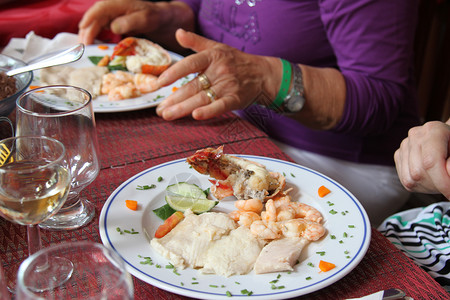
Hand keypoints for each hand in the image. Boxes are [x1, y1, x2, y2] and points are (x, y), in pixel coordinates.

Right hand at [78, 0, 159, 44]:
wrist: (156, 17)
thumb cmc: (151, 17)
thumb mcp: (144, 19)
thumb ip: (130, 22)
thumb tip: (114, 27)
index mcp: (117, 3)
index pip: (100, 9)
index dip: (90, 18)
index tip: (82, 28)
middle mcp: (110, 7)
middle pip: (93, 18)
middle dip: (86, 32)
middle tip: (82, 47)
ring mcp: (108, 15)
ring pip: (93, 24)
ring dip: (86, 35)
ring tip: (82, 49)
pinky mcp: (109, 22)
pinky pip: (98, 28)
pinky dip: (93, 37)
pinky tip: (90, 46)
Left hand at [156, 29, 279, 119]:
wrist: (263, 74)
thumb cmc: (236, 60)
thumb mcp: (216, 47)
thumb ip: (196, 41)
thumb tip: (178, 33)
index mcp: (212, 57)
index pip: (190, 64)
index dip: (174, 73)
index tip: (160, 83)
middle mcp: (219, 71)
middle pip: (193, 86)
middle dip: (174, 99)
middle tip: (159, 109)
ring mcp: (228, 86)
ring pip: (202, 98)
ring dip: (183, 108)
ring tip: (167, 115)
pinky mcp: (235, 99)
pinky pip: (220, 106)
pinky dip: (209, 111)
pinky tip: (196, 116)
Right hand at [394, 119, 449, 198]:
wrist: (449, 142)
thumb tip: (447, 171)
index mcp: (434, 130)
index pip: (430, 162)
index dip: (442, 182)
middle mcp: (415, 136)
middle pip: (418, 172)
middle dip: (435, 186)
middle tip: (448, 186)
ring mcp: (404, 146)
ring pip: (410, 178)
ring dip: (428, 186)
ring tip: (440, 180)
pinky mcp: (399, 156)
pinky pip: (406, 180)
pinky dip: (420, 185)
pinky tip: (430, 179)